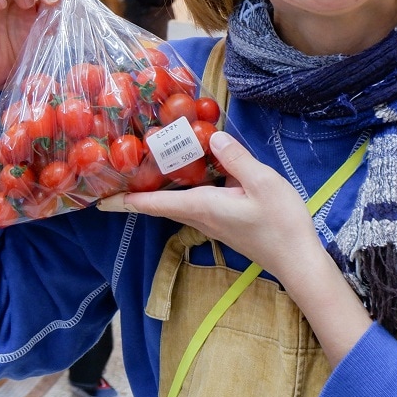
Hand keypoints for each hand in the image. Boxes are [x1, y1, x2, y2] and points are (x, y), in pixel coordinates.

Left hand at [98, 133, 372, 363]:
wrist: (298, 260)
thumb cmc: (280, 223)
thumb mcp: (261, 182)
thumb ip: (235, 158)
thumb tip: (212, 136)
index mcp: (201, 206)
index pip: (153, 203)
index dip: (124, 200)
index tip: (97, 198)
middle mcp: (200, 216)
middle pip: (160, 202)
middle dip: (137, 187)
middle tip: (117, 166)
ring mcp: (213, 221)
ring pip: (178, 200)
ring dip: (160, 186)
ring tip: (148, 162)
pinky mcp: (225, 221)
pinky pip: (196, 200)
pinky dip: (185, 185)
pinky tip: (195, 168)